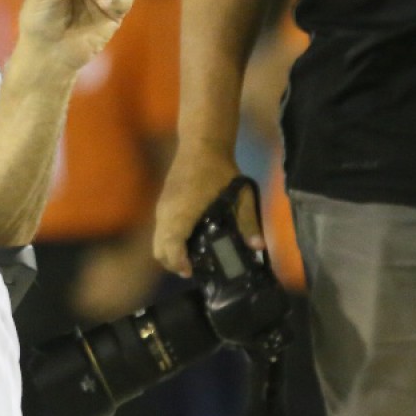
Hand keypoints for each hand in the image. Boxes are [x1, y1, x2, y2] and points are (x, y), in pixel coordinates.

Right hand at [152, 142, 253, 277]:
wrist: (201, 143)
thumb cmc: (219, 170)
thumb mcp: (240, 195)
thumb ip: (248, 222)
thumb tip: (258, 247)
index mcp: (181, 214)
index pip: (170, 248)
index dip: (180, 264)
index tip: (194, 272)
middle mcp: (165, 214)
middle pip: (158, 251)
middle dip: (173, 264)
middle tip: (195, 269)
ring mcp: (161, 208)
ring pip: (157, 241)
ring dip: (171, 253)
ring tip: (194, 257)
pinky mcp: (163, 203)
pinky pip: (160, 231)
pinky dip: (169, 241)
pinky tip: (190, 238)